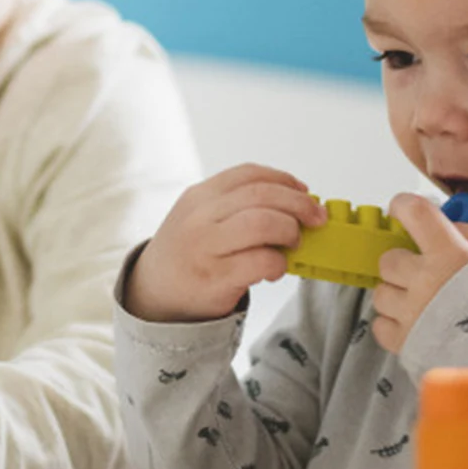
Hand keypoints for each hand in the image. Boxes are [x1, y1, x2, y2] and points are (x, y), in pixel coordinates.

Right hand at [124, 164, 325, 323]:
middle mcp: (200, 217)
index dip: (284, 180)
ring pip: (263, 223)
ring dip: (289, 231)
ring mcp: (206, 247)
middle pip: (262, 195)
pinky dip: (278, 264)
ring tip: (292, 243)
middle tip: (315, 218)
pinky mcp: (216, 278)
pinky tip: (275, 268)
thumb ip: (235, 205)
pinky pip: (262, 261)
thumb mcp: (197, 217)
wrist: (153, 294)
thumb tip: (293, 201)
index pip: (249, 174)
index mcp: (199, 196)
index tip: (304, 191)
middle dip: (299, 204)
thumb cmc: (186, 254)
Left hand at [370, 194, 467, 353]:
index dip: (404, 207)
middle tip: (422, 274)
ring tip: (422, 306)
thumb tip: (449, 226)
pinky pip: (381, 326)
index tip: (403, 210)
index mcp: (451, 254)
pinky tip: (416, 327)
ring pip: (382, 293)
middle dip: (403, 265)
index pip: (414, 213)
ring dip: (397, 296)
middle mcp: (424, 280)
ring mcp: (411, 313)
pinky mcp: (405, 343)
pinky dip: (394, 325)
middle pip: (388, 260)